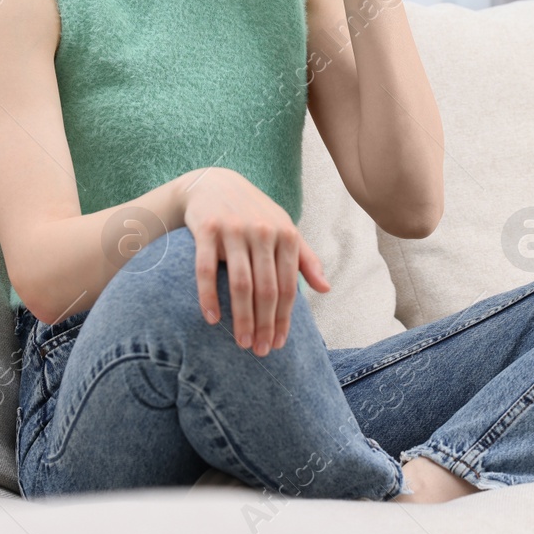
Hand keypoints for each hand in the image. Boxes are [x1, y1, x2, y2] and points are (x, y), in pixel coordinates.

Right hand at [181, 167, 330, 355]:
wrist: (213, 182)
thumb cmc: (254, 212)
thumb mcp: (284, 228)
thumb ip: (305, 258)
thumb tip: (326, 288)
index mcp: (285, 234)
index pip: (288, 286)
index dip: (284, 318)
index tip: (279, 344)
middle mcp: (262, 231)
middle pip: (267, 289)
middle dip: (265, 324)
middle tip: (260, 351)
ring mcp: (234, 230)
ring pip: (241, 283)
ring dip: (241, 318)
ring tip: (241, 342)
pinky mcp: (206, 229)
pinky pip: (206, 269)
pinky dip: (209, 296)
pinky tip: (211, 319)